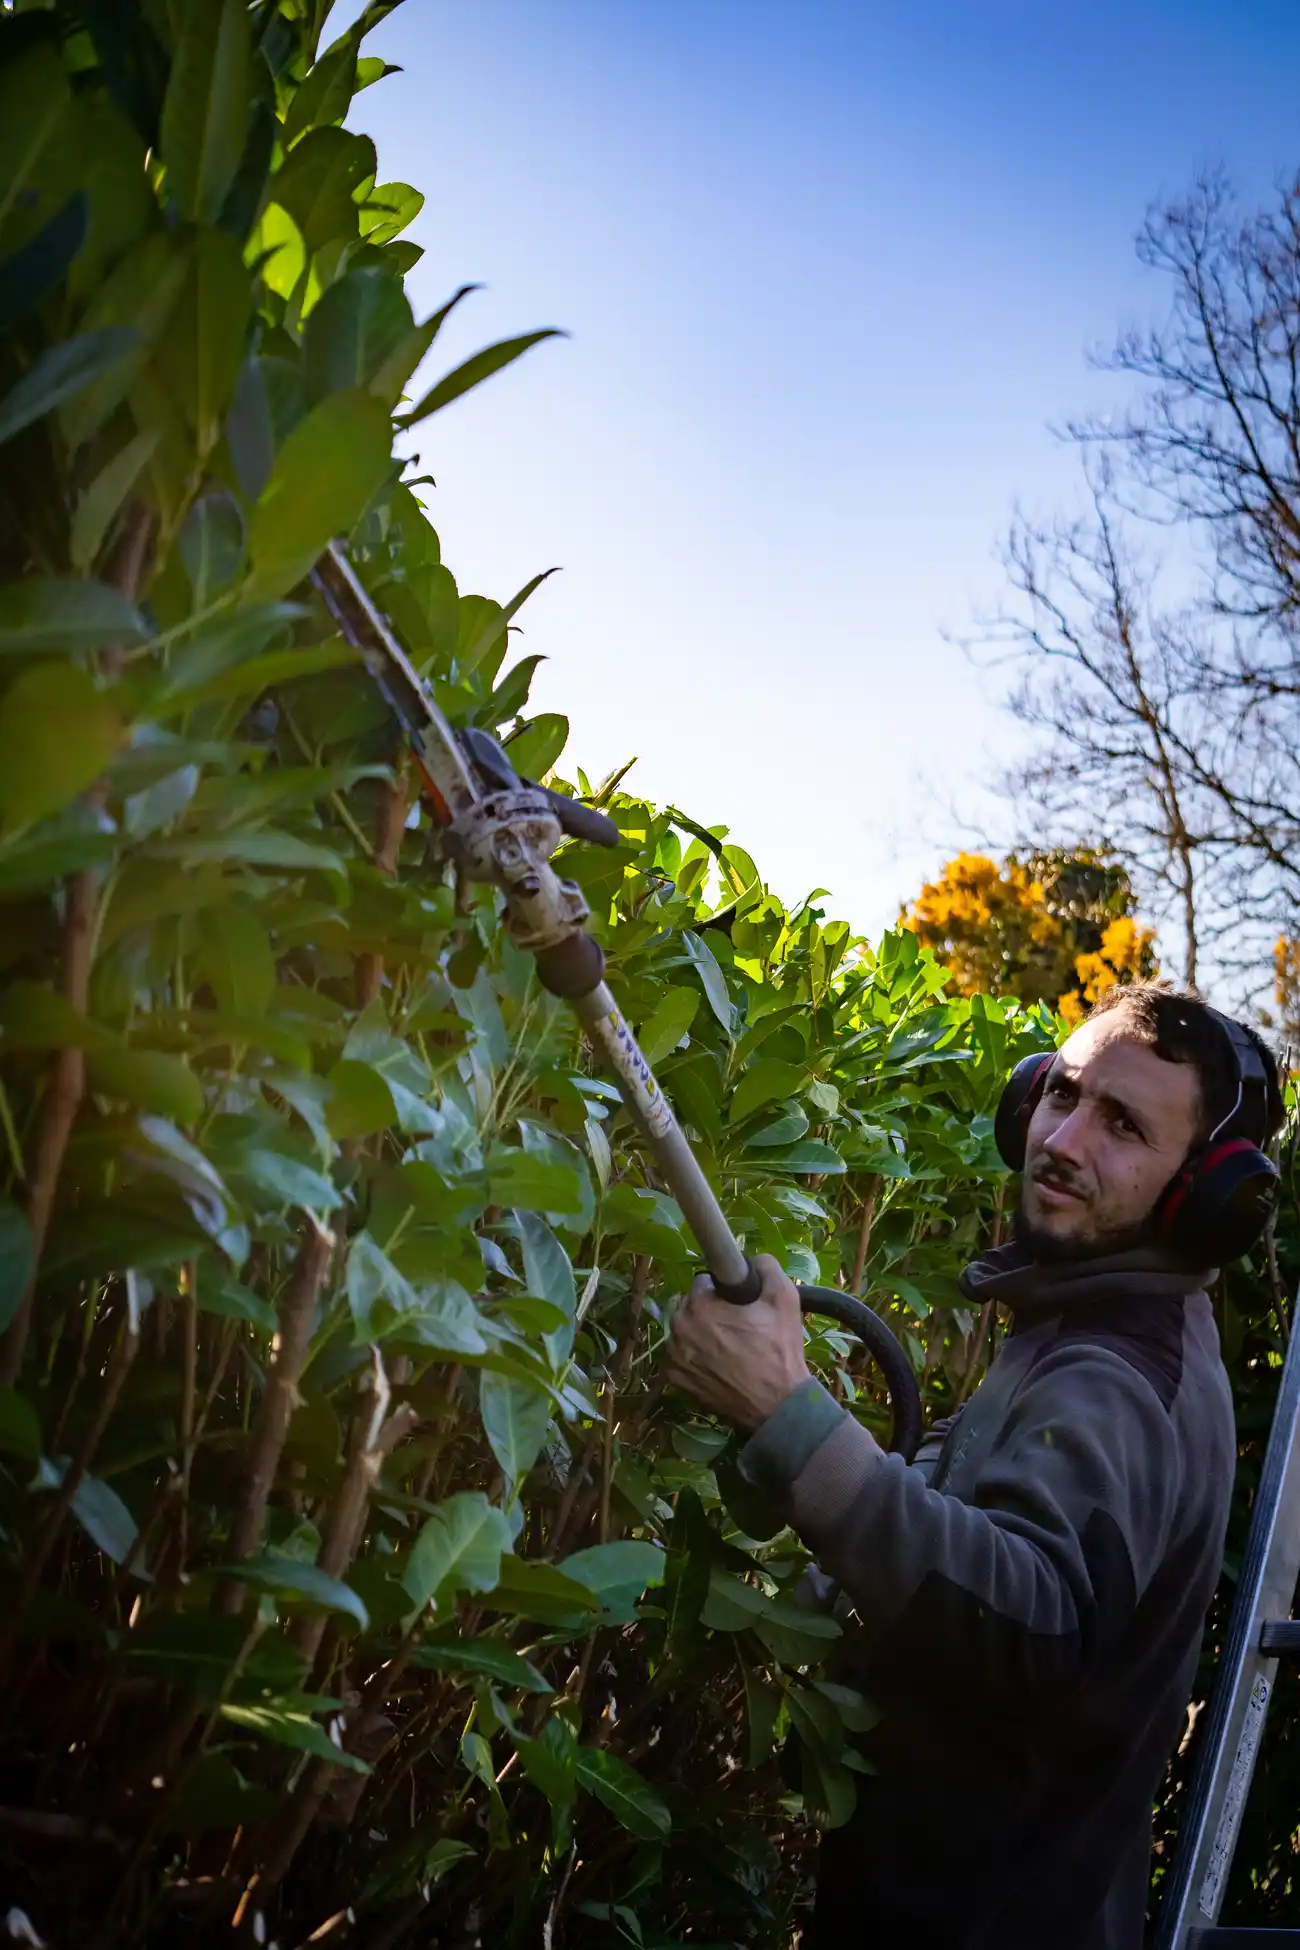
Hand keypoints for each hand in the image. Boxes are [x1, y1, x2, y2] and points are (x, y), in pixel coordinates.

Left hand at [664, 1255, 809, 1431]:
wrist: (777, 1404)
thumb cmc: (779, 1350)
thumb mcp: (784, 1299)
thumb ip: (767, 1267)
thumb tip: (754, 1260)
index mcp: (699, 1306)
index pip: (702, 1282)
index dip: (722, 1291)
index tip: (736, 1304)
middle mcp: (679, 1328)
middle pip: (690, 1307)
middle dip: (709, 1311)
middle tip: (736, 1327)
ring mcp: (674, 1356)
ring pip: (684, 1332)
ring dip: (699, 1334)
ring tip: (728, 1347)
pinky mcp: (675, 1380)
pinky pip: (680, 1357)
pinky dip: (694, 1357)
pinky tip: (716, 1364)